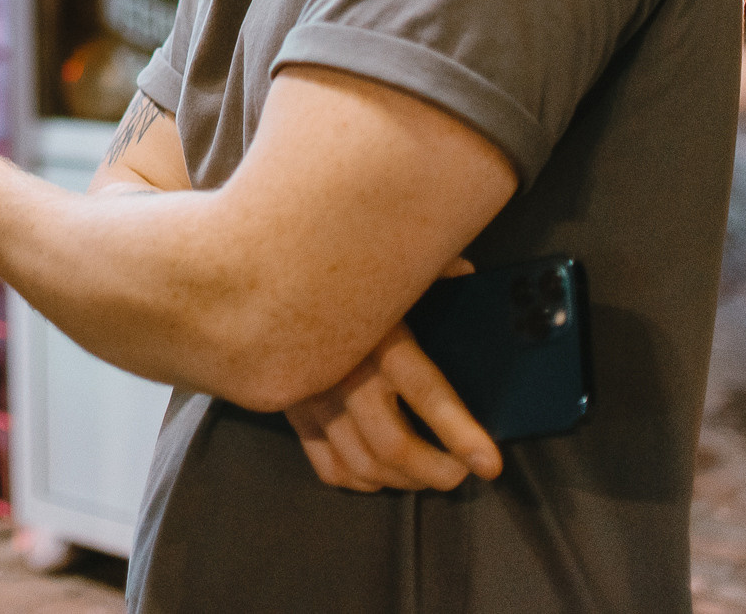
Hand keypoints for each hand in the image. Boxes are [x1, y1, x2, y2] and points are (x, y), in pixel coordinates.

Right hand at [280, 264, 500, 492]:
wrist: (257, 285)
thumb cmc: (332, 272)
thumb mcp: (385, 263)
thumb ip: (429, 268)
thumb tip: (468, 272)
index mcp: (378, 336)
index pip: (427, 394)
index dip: (461, 434)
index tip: (488, 463)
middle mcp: (345, 374)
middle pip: (394, 446)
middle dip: (437, 472)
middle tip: (460, 473)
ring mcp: (314, 398)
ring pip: (364, 465)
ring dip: (403, 481)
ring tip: (428, 476)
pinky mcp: (294, 412)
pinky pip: (329, 467)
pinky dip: (361, 480)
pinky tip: (382, 473)